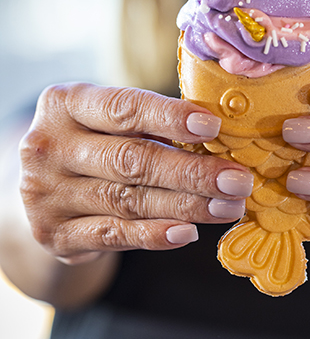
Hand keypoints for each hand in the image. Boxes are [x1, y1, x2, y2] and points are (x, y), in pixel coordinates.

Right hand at [20, 83, 252, 264]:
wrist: (43, 184)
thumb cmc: (94, 138)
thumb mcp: (107, 117)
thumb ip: (151, 121)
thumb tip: (219, 135)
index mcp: (65, 103)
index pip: (124, 107)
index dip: (170, 117)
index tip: (213, 126)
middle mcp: (48, 146)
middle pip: (131, 159)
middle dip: (192, 171)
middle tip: (237, 180)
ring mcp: (46, 194)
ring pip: (129, 200)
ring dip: (187, 205)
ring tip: (229, 207)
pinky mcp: (54, 234)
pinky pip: (114, 235)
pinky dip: (155, 235)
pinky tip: (188, 232)